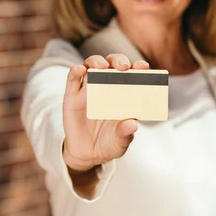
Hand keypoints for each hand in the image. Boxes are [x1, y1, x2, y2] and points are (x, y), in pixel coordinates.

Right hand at [62, 53, 149, 172]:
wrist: (88, 155)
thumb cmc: (110, 143)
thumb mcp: (120, 141)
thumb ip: (125, 133)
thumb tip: (133, 125)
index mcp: (124, 93)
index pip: (132, 74)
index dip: (138, 67)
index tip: (143, 66)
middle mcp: (107, 86)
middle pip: (112, 64)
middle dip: (118, 60)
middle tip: (123, 67)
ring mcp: (88, 89)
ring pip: (92, 65)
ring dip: (97, 61)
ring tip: (102, 67)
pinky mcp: (72, 96)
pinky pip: (72, 79)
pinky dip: (75, 71)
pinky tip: (80, 70)